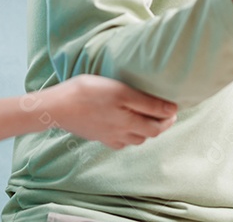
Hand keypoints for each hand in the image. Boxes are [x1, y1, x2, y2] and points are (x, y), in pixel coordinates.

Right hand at [41, 75, 176, 149]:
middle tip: (164, 113)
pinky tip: (124, 126)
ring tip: (147, 117)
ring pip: (133, 140)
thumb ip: (148, 103)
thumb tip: (171, 110)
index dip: (168, 118)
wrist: (58, 106)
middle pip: (147, 135)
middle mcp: (121, 134)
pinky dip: (127, 136)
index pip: (157, 126)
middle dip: (159, 125)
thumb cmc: (89, 93)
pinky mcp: (96, 136)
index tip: (174, 108)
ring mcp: (108, 137)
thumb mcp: (122, 92)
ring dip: (144, 131)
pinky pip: (118, 142)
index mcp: (130, 123)